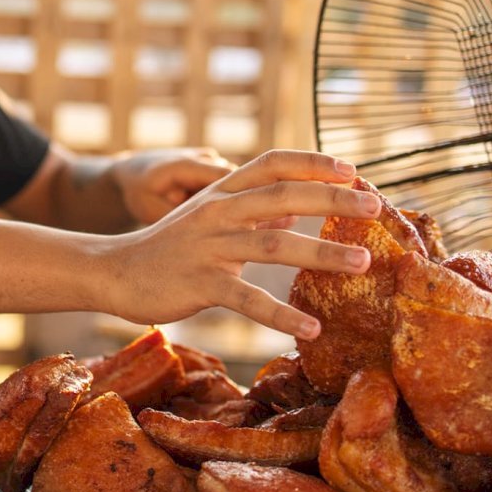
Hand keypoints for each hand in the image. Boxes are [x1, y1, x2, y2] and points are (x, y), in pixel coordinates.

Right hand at [101, 150, 380, 337]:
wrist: (115, 271)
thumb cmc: (172, 244)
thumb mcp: (212, 216)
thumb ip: (253, 211)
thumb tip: (296, 211)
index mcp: (224, 190)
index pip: (274, 163)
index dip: (314, 163)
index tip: (354, 171)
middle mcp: (219, 210)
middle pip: (283, 196)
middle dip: (334, 201)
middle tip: (376, 207)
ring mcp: (209, 246)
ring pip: (274, 246)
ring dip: (323, 255)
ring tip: (363, 264)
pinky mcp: (199, 284)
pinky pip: (247, 300)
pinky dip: (282, 314)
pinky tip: (312, 328)